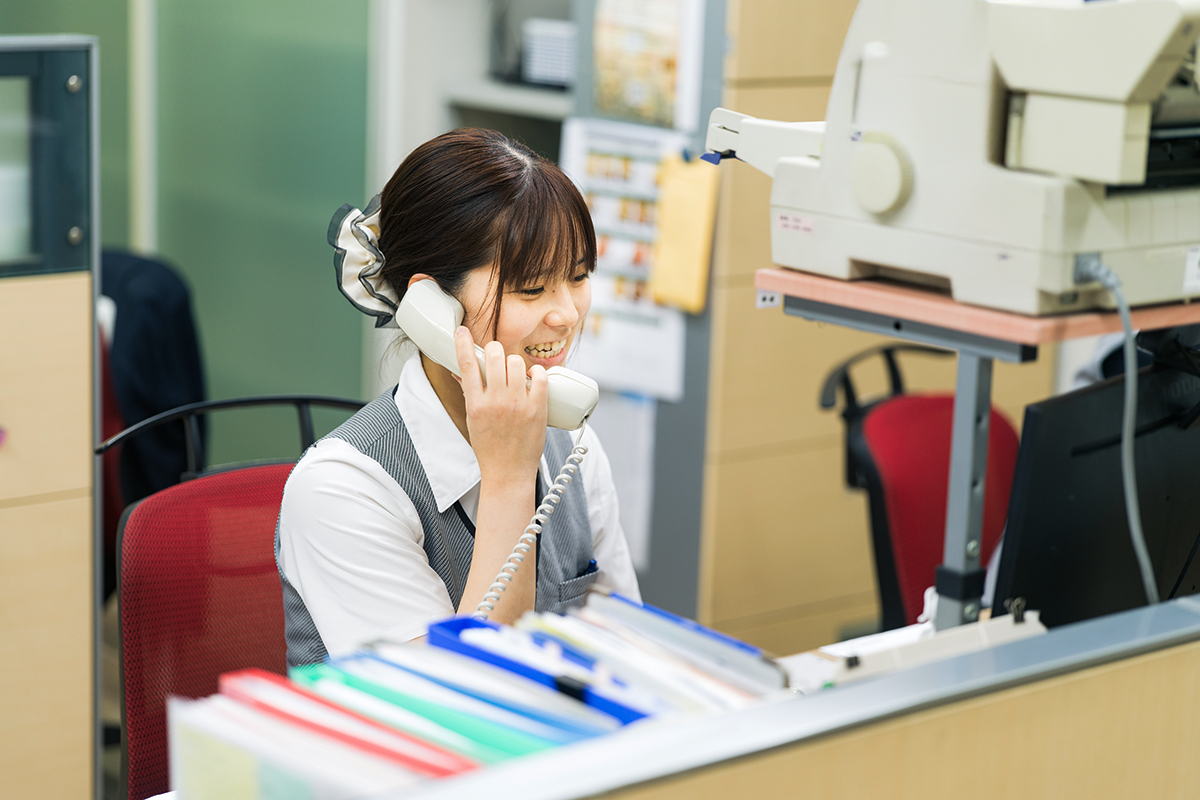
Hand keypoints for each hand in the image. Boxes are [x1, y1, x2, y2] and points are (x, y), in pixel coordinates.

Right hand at [455, 326, 547, 484]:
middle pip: (494, 356)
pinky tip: (533, 378)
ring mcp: (518, 404)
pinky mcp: (538, 408)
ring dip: (515, 363)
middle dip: (495, 352)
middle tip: (498, 360)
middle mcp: (496, 401)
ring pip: (516, 362)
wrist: (508, 472)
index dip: (463, 344)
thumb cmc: (489, 448)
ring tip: (516, 374)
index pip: (466, 365)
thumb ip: (469, 393)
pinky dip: (537, 373)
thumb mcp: (472, 420)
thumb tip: (460, 373)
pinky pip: (540, 376)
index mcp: (476, 404)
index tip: (462, 331)